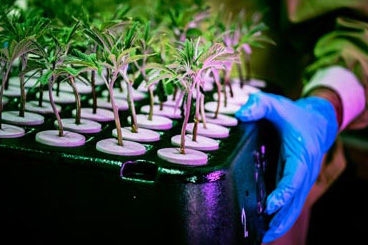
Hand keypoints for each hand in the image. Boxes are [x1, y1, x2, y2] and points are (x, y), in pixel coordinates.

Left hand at [235, 91, 337, 242]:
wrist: (317, 122)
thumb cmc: (294, 115)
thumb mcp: (277, 105)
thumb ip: (259, 105)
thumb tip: (241, 114)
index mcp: (301, 155)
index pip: (293, 178)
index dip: (282, 193)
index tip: (268, 206)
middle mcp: (305, 171)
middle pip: (295, 200)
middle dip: (280, 218)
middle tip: (263, 233)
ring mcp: (303, 179)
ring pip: (295, 206)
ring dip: (281, 222)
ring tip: (263, 236)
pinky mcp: (299, 183)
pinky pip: (293, 203)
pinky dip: (283, 216)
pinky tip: (268, 226)